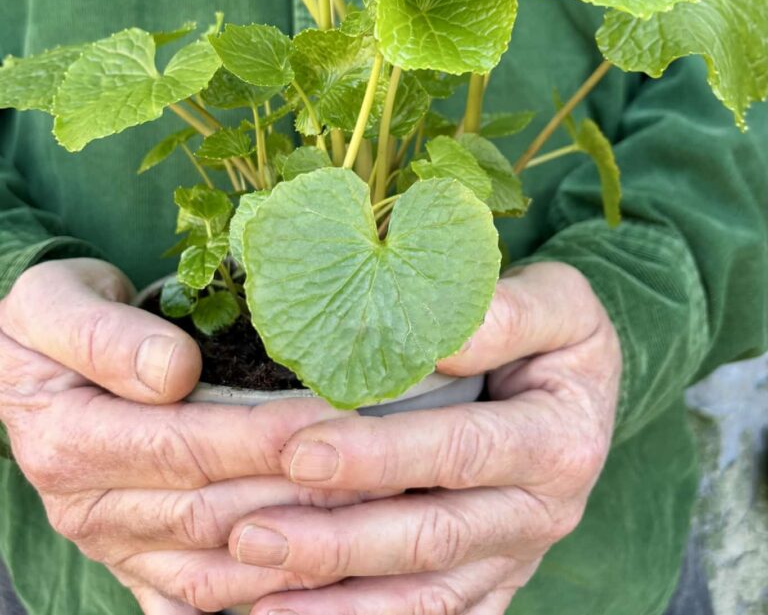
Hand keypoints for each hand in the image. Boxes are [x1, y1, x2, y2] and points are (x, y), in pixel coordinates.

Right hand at [0, 258, 359, 613]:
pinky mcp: (137, 563)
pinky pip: (200, 596)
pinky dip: (261, 592)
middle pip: (208, 513)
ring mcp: (114, 545)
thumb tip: (172, 374)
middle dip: (295, 493)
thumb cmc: (57, 318)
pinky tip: (322, 573)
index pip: (179, 448)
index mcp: (68, 441)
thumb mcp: (57, 303)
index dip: (255, 439)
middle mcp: (88, 509)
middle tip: (375, 465)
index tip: (324, 418)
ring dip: (295, 549)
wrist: (33, 361)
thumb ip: (105, 336)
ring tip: (368, 514)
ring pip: (214, 567)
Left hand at [229, 261, 621, 614]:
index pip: (457, 451)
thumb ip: (505, 314)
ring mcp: (513, 558)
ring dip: (335, 595)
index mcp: (558, 441)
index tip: (298, 452)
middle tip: (248, 531)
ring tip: (254, 575)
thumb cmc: (560, 335)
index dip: (379, 456)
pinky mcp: (492, 585)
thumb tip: (435, 334)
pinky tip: (288, 612)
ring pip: (423, 595)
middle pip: (431, 537)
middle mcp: (540, 514)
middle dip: (336, 539)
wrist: (588, 388)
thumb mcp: (558, 303)